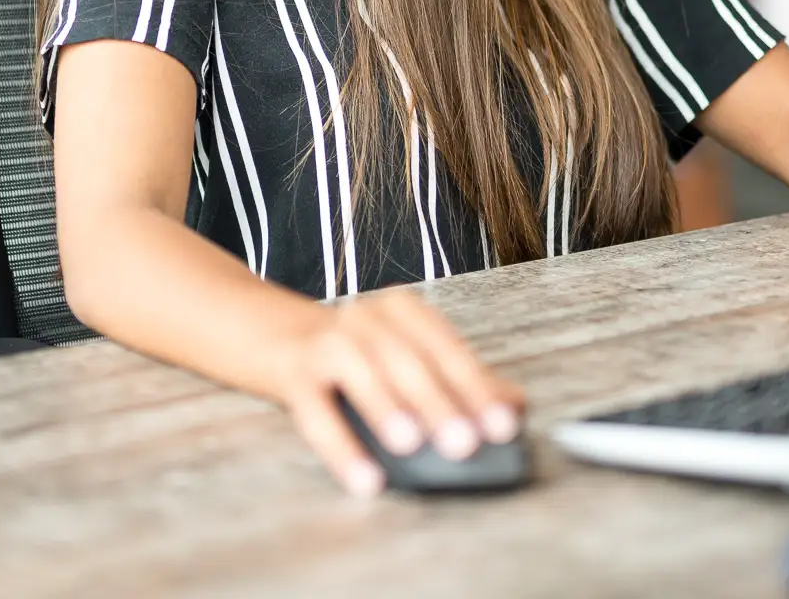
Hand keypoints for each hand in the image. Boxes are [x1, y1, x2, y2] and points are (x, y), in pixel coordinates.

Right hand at [271, 288, 523, 497]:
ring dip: (387, 409)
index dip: (476, 387)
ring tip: (411, 446)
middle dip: (437, 402)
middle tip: (464, 444)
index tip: (502, 426)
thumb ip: (460, 380)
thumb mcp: (410, 356)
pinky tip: (366, 480)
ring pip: (359, 372)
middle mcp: (364, 316)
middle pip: (405, 359)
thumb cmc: (361, 355)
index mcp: (402, 309)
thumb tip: (514, 408)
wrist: (274, 335)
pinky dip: (343, 448)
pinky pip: (316, 413)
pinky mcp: (293, 374)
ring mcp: (325, 341)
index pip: (446, 347)